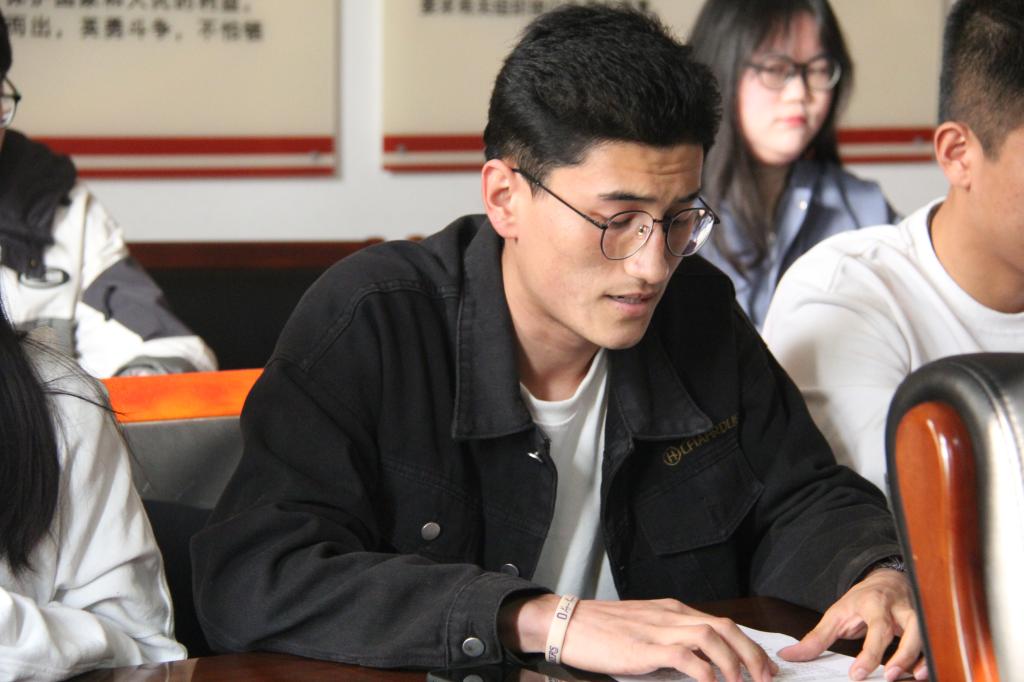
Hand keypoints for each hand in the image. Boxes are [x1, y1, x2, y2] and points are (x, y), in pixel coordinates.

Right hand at [499, 595, 778, 681]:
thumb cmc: (602, 631)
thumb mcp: (643, 630)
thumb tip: (696, 663)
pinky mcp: (645, 647)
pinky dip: (704, 670)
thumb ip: (669, 640)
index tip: (763, 666)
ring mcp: (659, 629)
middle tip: (766, 678)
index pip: (721, 622)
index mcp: (672, 611)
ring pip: (712, 637)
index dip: (748, 645)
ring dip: (734, 663)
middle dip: (752, 654)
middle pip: (725, 627)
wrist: (569, 623)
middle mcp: (671, 615)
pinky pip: (684, 655)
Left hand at [778, 569, 925, 680]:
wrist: (886, 580)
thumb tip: (789, 655)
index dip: (869, 653)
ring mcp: (916, 613)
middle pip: (909, 628)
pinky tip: (921, 672)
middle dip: (903, 653)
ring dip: (921, 657)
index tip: (857, 674)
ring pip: (927, 634)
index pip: (876, 628)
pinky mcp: (926, 623)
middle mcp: (899, 607)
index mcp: (874, 603)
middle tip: (891, 676)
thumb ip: (816, 638)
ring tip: (912, 677)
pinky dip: (929, 658)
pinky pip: (934, 641)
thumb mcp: (836, 615)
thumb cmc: (860, 601)